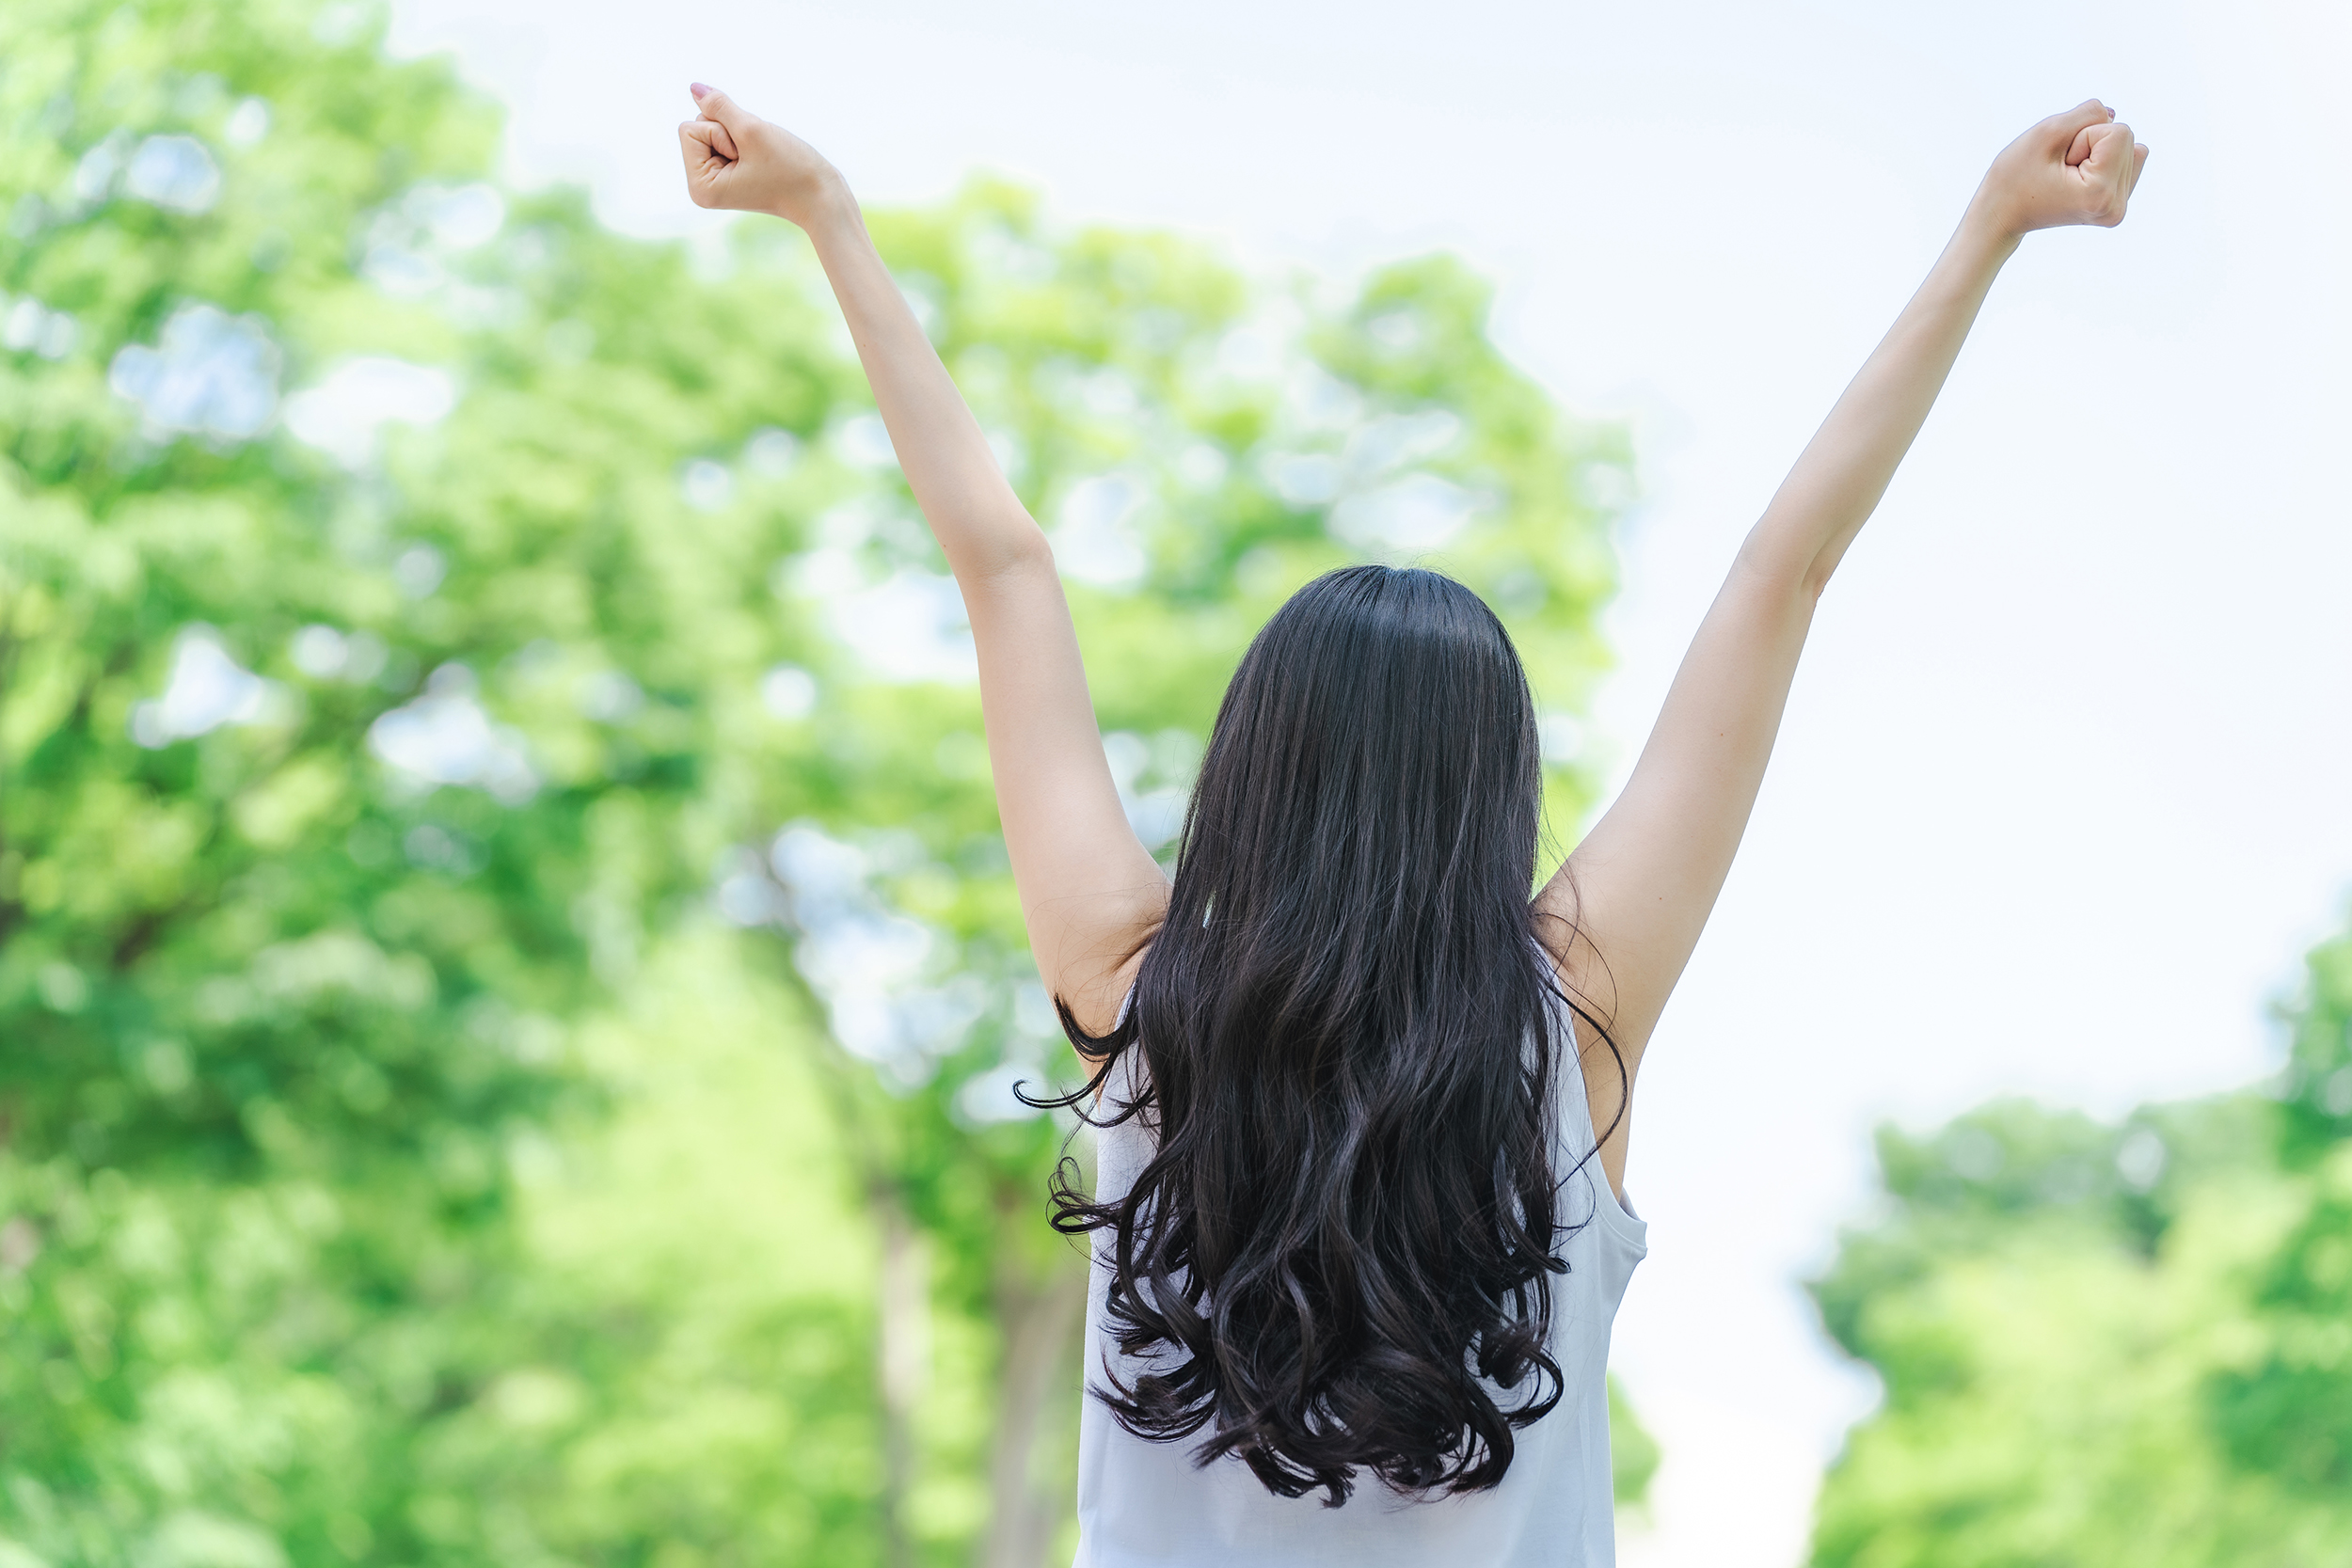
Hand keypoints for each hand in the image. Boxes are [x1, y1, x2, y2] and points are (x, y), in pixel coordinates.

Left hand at [678, 84, 843, 227]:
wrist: (821, 197)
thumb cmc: (790, 170)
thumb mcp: (751, 130)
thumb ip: (719, 105)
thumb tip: (693, 87)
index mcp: (700, 187)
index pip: (688, 129)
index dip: (722, 132)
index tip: (748, 157)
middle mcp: (702, 186)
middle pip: (697, 127)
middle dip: (730, 132)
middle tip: (758, 158)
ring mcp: (715, 180)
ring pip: (712, 127)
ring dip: (741, 134)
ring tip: (762, 158)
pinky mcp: (729, 172)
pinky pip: (726, 134)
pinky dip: (745, 137)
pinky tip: (761, 157)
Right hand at [1974, 100, 2149, 238]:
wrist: (2000, 215)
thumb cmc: (2014, 178)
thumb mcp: (2047, 132)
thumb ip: (2088, 112)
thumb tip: (2114, 115)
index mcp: (2101, 195)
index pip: (2119, 131)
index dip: (2084, 136)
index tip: (2059, 162)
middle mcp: (2116, 207)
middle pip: (2126, 139)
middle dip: (2090, 143)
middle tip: (2059, 169)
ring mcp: (2117, 210)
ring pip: (2128, 147)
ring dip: (2095, 152)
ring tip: (2065, 175)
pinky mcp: (2116, 206)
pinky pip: (2128, 161)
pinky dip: (2102, 160)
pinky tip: (2079, 177)